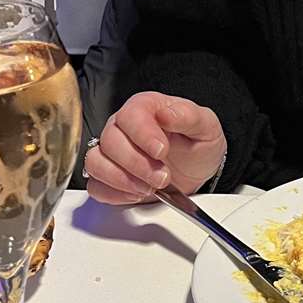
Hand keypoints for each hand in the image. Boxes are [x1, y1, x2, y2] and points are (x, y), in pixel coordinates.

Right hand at [83, 92, 225, 205]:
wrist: (197, 170)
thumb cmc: (198, 144)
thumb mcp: (206, 127)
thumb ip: (189, 117)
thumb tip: (167, 114)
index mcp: (147, 108)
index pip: (131, 115)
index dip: (143, 134)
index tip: (161, 151)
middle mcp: (123, 127)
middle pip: (110, 140)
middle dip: (138, 164)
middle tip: (163, 177)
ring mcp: (112, 152)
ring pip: (96, 162)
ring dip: (123, 180)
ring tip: (150, 188)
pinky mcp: (108, 177)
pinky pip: (96, 186)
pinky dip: (114, 194)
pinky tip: (136, 194)